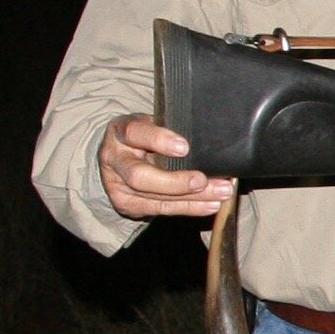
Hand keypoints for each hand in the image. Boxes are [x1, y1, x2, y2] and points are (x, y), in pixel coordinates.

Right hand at [100, 113, 234, 218]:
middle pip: (140, 176)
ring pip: (154, 197)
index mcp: (119, 131)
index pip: (134, 133)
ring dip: (192, 198)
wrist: (118, 157)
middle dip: (175, 182)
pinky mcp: (127, 205)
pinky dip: (189, 207)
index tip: (184, 147)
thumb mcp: (151, 124)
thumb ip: (170, 129)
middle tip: (203, 180)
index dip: (158, 140)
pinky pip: (161, 209)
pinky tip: (210, 204)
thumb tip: (210, 141)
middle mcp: (115, 160)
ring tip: (219, 193)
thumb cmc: (143, 136)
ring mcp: (118, 186)